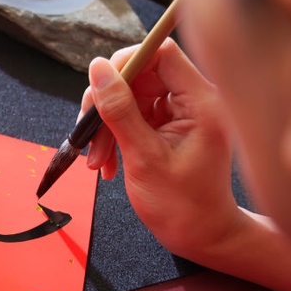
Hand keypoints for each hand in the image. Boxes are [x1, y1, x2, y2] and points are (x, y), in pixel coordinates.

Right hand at [81, 39, 239, 259]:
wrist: (201, 237)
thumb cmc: (182, 206)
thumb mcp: (144, 157)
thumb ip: (120, 110)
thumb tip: (97, 68)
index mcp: (201, 101)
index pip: (161, 53)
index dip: (127, 63)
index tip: (99, 90)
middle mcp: (192, 100)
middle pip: (139, 74)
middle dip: (108, 102)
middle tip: (89, 135)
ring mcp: (178, 112)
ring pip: (129, 96)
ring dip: (105, 125)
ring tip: (97, 160)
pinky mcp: (165, 125)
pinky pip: (131, 115)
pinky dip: (113, 135)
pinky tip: (106, 162)